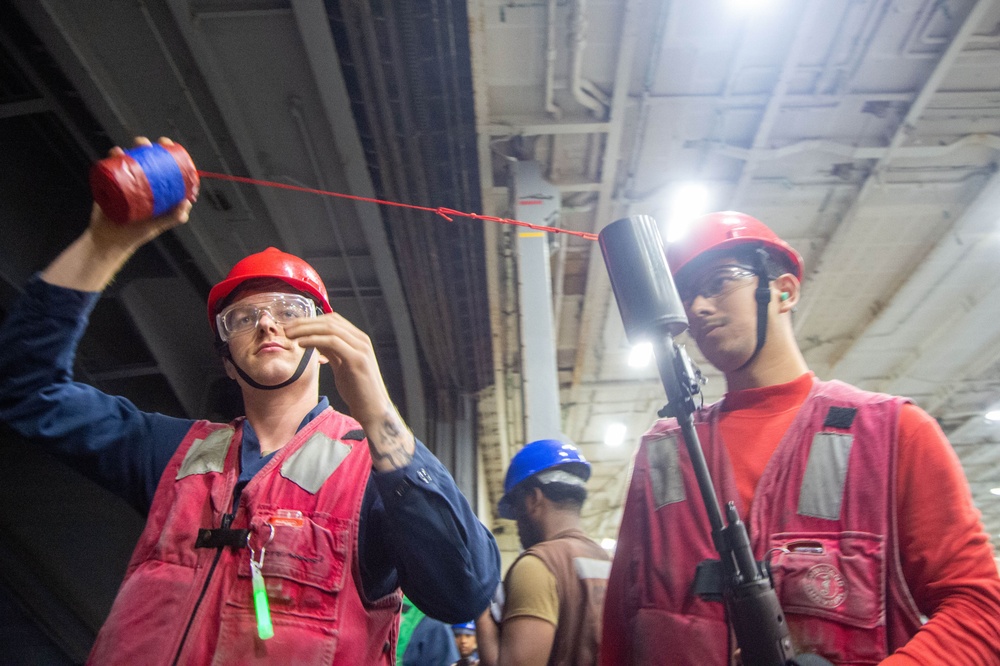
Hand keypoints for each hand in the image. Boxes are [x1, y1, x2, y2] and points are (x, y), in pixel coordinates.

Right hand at [90, 136, 193, 251]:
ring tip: (129, 149)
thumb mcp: (157, 225)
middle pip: (144, 160)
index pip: (162, 167)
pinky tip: (116, 152)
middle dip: (146, 147)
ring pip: (127, 161)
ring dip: (129, 149)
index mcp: (155, 190)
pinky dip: (113, 158)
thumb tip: (187, 202)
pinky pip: (111, 168)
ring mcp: (125, 183)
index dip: (166, 154)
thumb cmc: (136, 234)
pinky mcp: (110, 185)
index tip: (167, 145)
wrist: (109, 241)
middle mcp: (141, 184)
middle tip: (146, 145)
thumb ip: (173, 217)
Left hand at [283, 312, 390, 422]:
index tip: (293, 325)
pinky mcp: (357, 359)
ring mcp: (360, 348)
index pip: (333, 319)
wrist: (372, 409)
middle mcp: (361, 340)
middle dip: (305, 322)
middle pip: (330, 321)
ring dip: (306, 329)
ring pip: (330, 329)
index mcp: (358, 339)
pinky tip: (301, 344)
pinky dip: (314, 340)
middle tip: (287, 328)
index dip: (311, 319)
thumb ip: (332, 352)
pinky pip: (332, 342)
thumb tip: (316, 342)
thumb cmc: (357, 390)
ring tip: (290, 335)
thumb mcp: (342, 365)